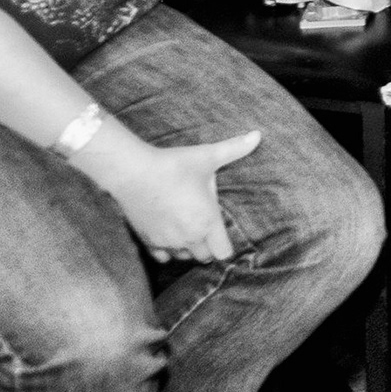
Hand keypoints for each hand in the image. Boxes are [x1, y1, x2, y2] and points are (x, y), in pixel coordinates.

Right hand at [93, 130, 261, 263]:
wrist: (132, 172)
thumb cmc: (174, 165)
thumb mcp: (208, 156)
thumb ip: (235, 148)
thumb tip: (258, 134)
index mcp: (206, 222)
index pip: (223, 253)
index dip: (227, 246)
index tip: (225, 234)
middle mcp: (187, 237)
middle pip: (204, 257)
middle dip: (209, 246)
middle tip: (209, 227)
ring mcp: (166, 241)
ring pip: (183, 257)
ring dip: (189, 248)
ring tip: (190, 228)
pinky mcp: (147, 240)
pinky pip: (162, 257)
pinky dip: (168, 250)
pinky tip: (170, 234)